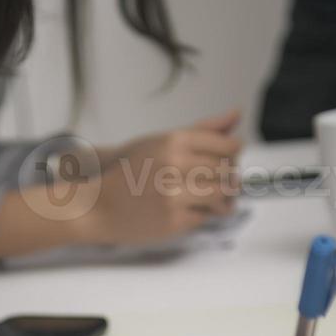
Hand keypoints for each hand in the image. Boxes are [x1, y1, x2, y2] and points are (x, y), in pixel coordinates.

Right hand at [82, 110, 242, 244]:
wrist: (98, 206)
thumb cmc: (130, 172)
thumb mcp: (160, 142)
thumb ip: (202, 130)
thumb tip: (237, 114)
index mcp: (174, 141)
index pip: (227, 146)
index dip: (234, 155)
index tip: (228, 160)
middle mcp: (175, 165)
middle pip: (227, 172)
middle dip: (229, 178)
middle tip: (220, 182)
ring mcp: (174, 194)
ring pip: (221, 195)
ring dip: (223, 199)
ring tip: (214, 199)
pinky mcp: (173, 220)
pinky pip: (205, 217)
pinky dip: (203, 215)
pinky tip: (190, 209)